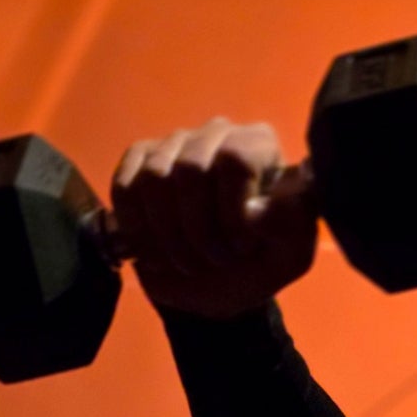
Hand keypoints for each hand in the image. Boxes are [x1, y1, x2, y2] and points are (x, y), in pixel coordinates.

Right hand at [111, 118, 317, 316]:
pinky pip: (125, 188)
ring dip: (167, 236)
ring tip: (185, 262)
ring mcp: (173, 144)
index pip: (235, 159)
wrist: (217, 283)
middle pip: (191, 169)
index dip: (232, 212)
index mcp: (258, 144)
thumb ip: (289, 225)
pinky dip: (137, 229)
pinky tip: (154, 251)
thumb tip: (255, 211)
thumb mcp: (290, 253)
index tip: (242, 248)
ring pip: (154, 180)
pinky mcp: (138, 162)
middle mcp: (216, 133)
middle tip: (212, 261)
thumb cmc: (259, 261)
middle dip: (198, 230)